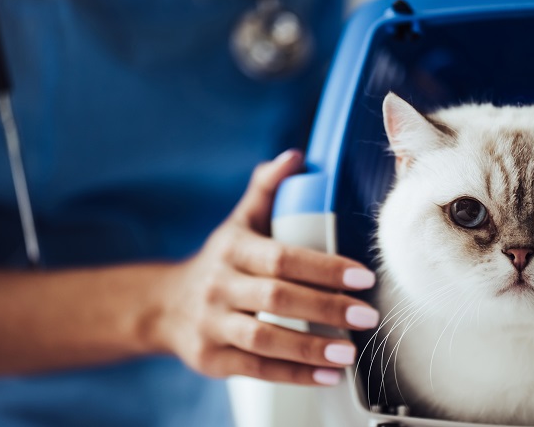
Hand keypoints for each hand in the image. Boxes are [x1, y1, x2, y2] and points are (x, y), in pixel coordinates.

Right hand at [154, 149, 378, 384]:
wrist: (165, 306)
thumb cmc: (221, 261)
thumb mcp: (239, 222)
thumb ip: (266, 190)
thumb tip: (296, 156)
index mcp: (233, 249)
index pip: (281, 257)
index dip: (323, 267)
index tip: (363, 277)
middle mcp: (220, 286)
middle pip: (276, 298)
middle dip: (326, 307)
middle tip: (368, 316)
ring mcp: (212, 325)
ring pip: (264, 339)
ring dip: (310, 347)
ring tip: (350, 352)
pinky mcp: (211, 359)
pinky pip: (256, 369)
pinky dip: (294, 375)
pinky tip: (328, 376)